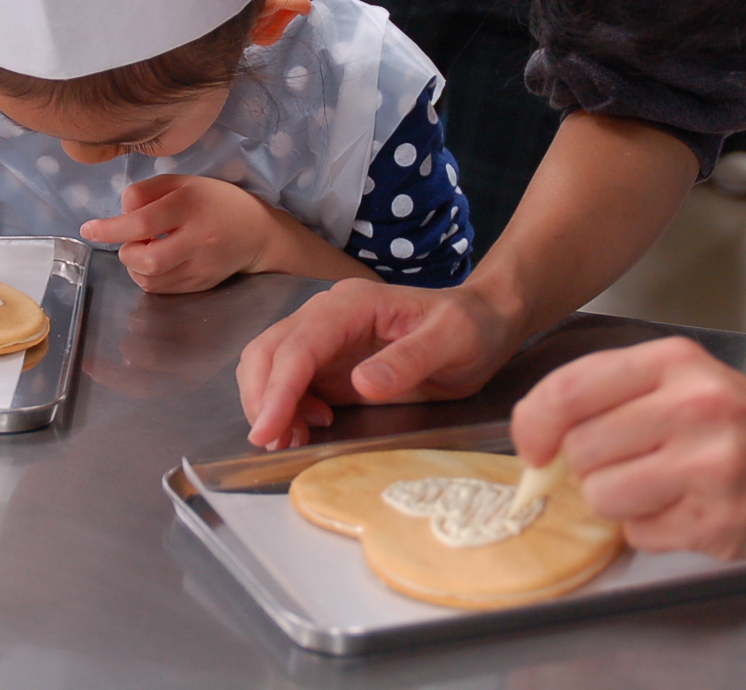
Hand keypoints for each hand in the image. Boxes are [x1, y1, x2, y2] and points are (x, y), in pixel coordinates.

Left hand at [80, 174, 273, 293]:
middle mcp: (197, 238)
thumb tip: (120, 212)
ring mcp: (201, 266)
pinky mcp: (201, 285)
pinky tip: (158, 262)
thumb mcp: (182, 182)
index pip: (142, 221)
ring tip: (145, 250)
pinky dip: (149, 278)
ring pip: (150, 280)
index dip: (110, 228)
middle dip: (127, 253)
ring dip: (135, 267)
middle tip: (131, 241)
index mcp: (190, 205)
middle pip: (146, 259)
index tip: (88, 229)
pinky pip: (161, 290)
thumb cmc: (214, 201)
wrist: (258, 232)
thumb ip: (147, 191)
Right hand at [238, 278, 516, 449]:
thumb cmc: (471, 327)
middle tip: (274, 442)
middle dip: (261, 397)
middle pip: (268, 351)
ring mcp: (326, 338)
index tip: (268, 429)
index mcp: (353, 304)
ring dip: (268, 404)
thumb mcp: (452, 340)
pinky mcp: (329, 362)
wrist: (484, 323)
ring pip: (270, 365)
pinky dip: (284, 408)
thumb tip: (361, 383)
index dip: (278, 388)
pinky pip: (289, 382)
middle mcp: (329, 315)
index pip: (299, 345)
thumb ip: (408, 360)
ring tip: (289, 439)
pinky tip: (307, 427)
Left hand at [511, 337, 745, 558]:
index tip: (536, 445)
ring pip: (602, 496)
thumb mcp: (685, 378)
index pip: (568, 390)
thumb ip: (611, 394)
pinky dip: (651, 529)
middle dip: (587, 466)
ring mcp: (709, 468)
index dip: (534, 424)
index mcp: (675, 363)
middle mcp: (693, 408)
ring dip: (617, 501)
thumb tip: (537, 438)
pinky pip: (639, 535)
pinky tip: (690, 509)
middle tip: (628, 463)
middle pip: (580, 450)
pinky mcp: (720, 523)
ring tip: (660, 487)